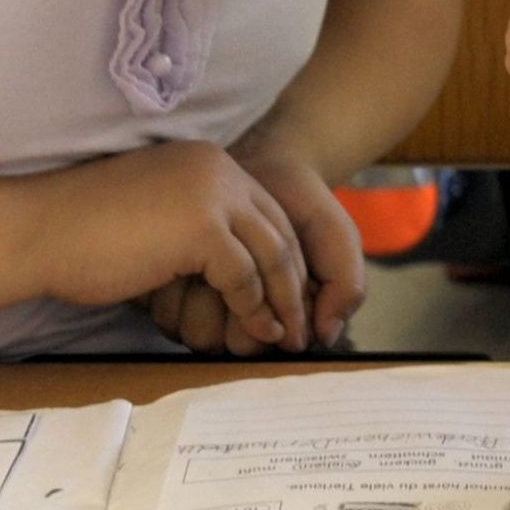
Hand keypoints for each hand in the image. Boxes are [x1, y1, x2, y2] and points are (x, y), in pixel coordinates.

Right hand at [29, 143, 311, 351]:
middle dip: (295, 281)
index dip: (282, 257)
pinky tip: (259, 330)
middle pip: (278, 230)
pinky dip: (255, 308)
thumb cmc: (79, 233)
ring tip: (288, 335)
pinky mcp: (203, 227)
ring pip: (271, 254)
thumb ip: (192, 230)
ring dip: (284, 300)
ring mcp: (213, 194)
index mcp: (206, 162)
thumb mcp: (153, 218)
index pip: (265, 211)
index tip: (290, 296)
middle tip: (303, 323)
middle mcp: (218, 169)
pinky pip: (244, 276)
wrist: (34, 230)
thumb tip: (222, 269)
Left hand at [145, 134, 368, 355]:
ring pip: (192, 333)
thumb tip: (322, 336)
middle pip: (223, 345)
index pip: (261, 346)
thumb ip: (346, 287)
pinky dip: (174, 294)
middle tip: (237, 280)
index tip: (276, 294)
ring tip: (212, 272)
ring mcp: (202, 303)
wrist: (267, 163)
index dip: (267, 326)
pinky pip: (164, 313)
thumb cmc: (305, 207)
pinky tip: (187, 265)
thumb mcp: (338, 241)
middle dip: (232, 316)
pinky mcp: (170, 287)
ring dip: (202, 306)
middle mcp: (238, 316)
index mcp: (277, 315)